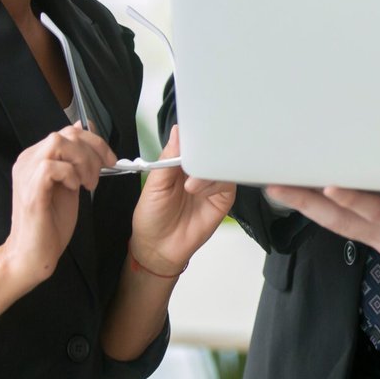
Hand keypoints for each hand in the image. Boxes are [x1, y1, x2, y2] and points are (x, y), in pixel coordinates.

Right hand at [4, 124, 114, 286]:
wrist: (33, 253)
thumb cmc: (51, 222)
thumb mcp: (71, 183)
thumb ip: (76, 161)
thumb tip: (88, 132)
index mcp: (36, 157)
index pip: (67, 131)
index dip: (94, 141)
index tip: (110, 160)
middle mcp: (27, 160)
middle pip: (65, 134)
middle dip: (92, 151)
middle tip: (98, 176)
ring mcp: (26, 174)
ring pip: (58, 143)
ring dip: (82, 162)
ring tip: (87, 184)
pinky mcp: (30, 190)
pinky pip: (51, 166)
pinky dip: (70, 175)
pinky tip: (74, 189)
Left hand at [129, 125, 236, 276]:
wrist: (159, 249)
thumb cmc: (151, 216)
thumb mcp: (154, 184)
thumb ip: (168, 158)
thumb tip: (178, 130)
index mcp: (182, 161)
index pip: (195, 140)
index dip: (196, 134)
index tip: (194, 130)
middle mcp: (200, 169)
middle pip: (213, 149)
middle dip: (207, 149)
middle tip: (197, 155)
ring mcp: (213, 183)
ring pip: (223, 164)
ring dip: (208, 170)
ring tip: (190, 184)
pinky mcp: (223, 198)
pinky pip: (228, 182)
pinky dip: (215, 183)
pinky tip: (199, 191)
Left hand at [264, 185, 379, 286]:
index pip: (377, 212)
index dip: (353, 198)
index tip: (329, 185)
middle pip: (344, 221)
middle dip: (309, 204)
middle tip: (279, 186)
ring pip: (340, 225)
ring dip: (309, 209)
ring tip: (282, 190)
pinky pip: (347, 227)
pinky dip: (324, 214)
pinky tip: (310, 202)